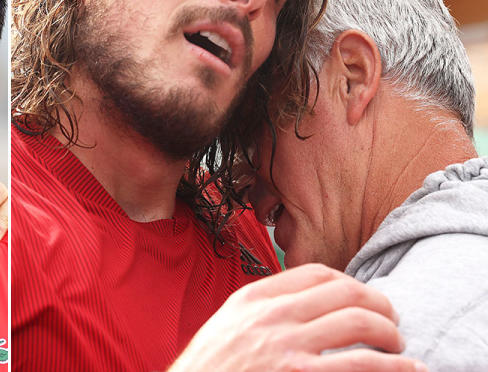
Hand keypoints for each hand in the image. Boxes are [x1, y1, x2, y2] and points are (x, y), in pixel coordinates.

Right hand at [169, 264, 425, 371]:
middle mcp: (271, 317)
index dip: (349, 283)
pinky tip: (410, 370)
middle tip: (391, 321)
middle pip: (345, 292)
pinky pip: (363, 364)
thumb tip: (301, 308)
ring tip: (399, 348)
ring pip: (361, 323)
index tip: (360, 298)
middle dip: (379, 303)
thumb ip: (257, 315)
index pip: (315, 273)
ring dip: (391, 334)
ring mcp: (287, 349)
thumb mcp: (224, 331)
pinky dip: (396, 367)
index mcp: (250, 300)